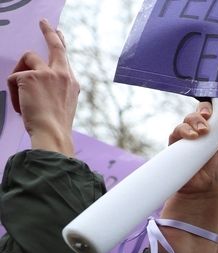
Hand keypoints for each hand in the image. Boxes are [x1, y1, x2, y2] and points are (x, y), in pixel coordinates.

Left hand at [6, 19, 77, 154]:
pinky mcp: (31, 76)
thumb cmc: (56, 125)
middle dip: (49, 32)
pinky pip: (13, 78)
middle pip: (55, 45)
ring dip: (20, 75)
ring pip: (27, 59)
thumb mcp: (63, 104)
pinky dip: (13, 93)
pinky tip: (21, 106)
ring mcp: (48, 73)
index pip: (65, 57)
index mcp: (71, 83)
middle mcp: (63, 74)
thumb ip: (55, 88)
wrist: (53, 134)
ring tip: (22, 97)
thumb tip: (35, 80)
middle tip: (44, 21)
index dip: (60, 42)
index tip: (59, 32)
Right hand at [159, 101, 217, 252]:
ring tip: (203, 131)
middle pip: (205, 113)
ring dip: (197, 119)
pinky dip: (184, 130)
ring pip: (191, 119)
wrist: (203, 198)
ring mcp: (191, 142)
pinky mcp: (177, 147)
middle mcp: (207, 138)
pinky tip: (193, 136)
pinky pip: (178, 131)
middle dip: (208, 110)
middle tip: (209, 116)